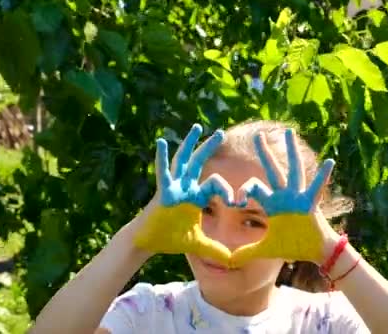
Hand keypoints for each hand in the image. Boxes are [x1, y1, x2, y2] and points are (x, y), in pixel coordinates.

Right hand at [133, 124, 233, 264]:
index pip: (214, 185)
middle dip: (209, 147)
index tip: (238, 201)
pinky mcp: (162, 192)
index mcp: (194, 197)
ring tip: (197, 127)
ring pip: (183, 161)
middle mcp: (184, 187)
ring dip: (190, 144)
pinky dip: (161, 158)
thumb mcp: (197, 243)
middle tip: (222, 132)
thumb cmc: (170, 238)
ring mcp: (173, 187)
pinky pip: (163, 172)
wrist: (148, 242)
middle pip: (199, 163)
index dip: (226, 191)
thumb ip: (214, 249)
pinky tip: (161, 142)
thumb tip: (231, 260)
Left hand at [230, 128, 334, 266]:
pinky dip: (324, 176)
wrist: (314, 252)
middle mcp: (284, 196)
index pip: (253, 188)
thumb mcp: (266, 249)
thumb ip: (248, 252)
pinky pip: (317, 188)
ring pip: (293, 170)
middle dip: (265, 153)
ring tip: (289, 131)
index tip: (235, 200)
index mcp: (272, 203)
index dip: (243, 191)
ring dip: (291, 151)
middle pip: (272, 170)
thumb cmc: (292, 246)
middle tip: (257, 134)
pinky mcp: (311, 204)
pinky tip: (329, 161)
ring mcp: (298, 198)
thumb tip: (229, 261)